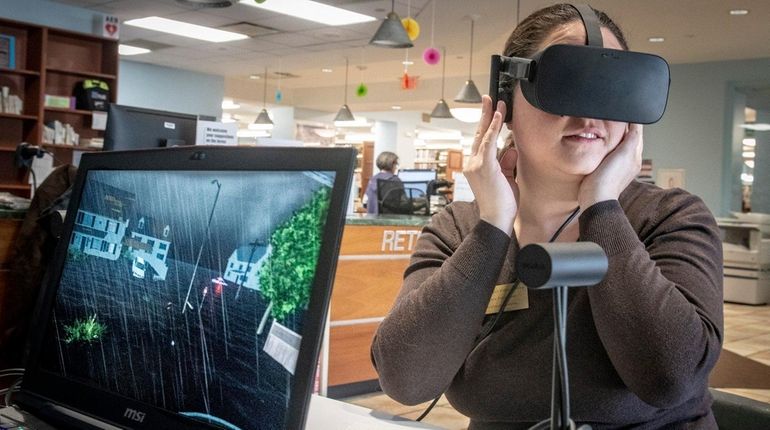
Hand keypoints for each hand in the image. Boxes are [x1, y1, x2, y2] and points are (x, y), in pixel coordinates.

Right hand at [464, 95, 517, 235]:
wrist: (497, 219)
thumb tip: (510, 149)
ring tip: (498, 103)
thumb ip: (506, 163)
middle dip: (485, 114)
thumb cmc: (502, 203)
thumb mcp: (506, 178)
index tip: (492, 112)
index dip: (487, 125)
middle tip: (489, 98)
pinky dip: (494, 128)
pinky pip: (489, 142)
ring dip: (491, 117)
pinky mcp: (484, 166)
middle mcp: (472, 163)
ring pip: (483, 135)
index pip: (481, 141)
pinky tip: (499, 117)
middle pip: (478, 134)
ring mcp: (476, 164)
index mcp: (476, 166)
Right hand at [578, 123, 642, 208]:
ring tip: (608, 129)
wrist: (595, 198)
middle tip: (615, 118)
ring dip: (614, 137)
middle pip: (629, 139)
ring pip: (619, 146)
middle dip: (624, 128)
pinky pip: (610, 154)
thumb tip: (636, 123)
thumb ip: (632, 137)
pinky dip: (607, 147)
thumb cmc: (608, 179)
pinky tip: (601, 146)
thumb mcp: (624, 153)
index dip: (632, 121)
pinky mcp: (606, 171)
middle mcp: (629, 161)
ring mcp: (618, 167)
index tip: (625, 112)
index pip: (636, 132)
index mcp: (635, 156)